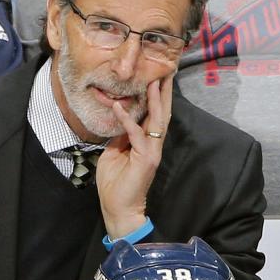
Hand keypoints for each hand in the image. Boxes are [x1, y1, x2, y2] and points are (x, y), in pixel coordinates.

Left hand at [96, 74, 172, 237]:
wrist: (118, 209)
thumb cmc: (115, 184)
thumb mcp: (114, 153)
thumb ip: (120, 137)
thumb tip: (120, 119)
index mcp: (146, 142)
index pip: (153, 115)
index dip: (155, 97)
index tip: (156, 77)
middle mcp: (153, 145)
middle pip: (162, 113)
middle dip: (164, 92)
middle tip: (166, 71)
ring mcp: (152, 151)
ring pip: (157, 121)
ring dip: (156, 100)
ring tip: (155, 81)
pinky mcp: (146, 159)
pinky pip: (137, 135)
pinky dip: (128, 120)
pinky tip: (120, 107)